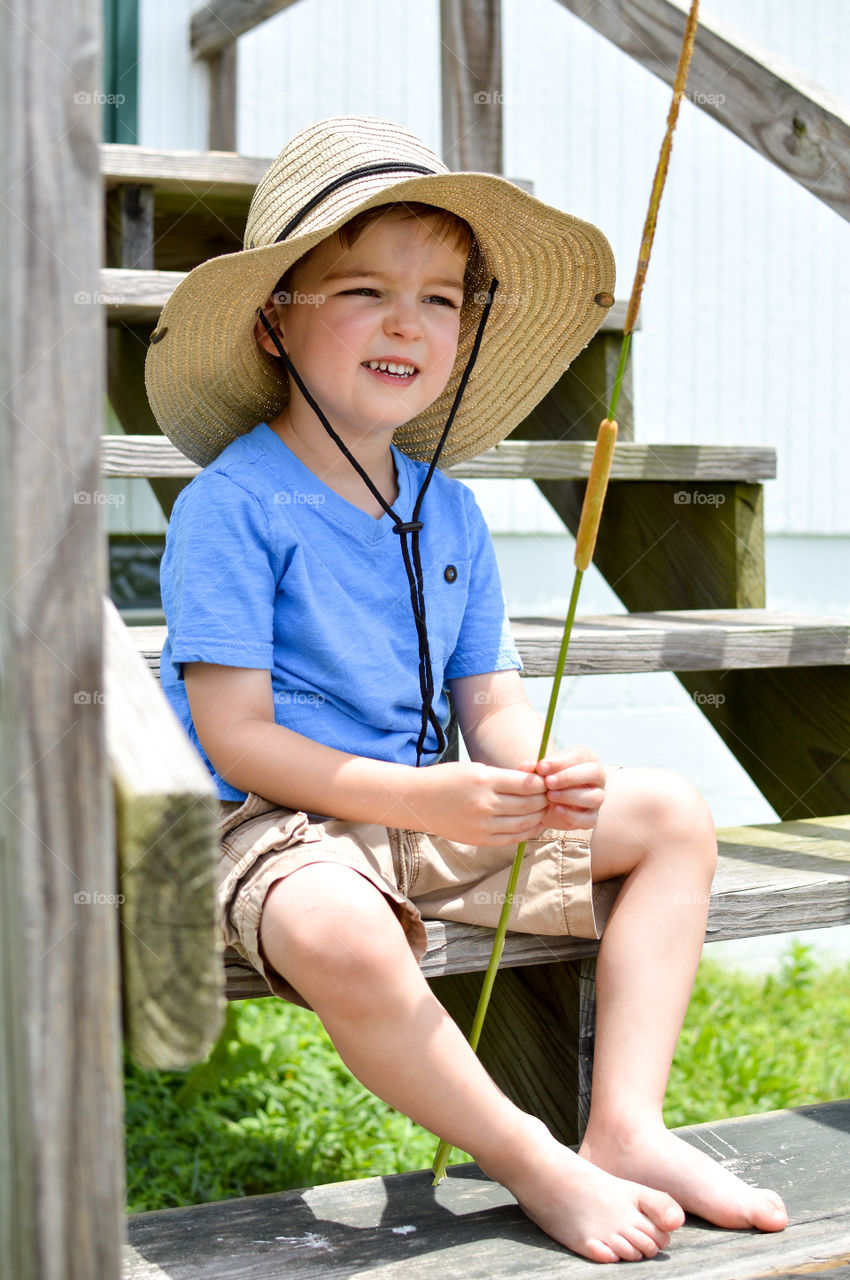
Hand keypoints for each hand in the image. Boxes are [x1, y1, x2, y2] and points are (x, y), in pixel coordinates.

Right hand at [411, 760, 549, 845]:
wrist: (418, 800)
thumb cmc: (448, 779)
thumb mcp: (476, 769)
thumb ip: (505, 777)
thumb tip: (535, 782)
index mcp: (485, 780)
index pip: (527, 784)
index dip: (543, 784)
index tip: (547, 781)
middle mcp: (485, 804)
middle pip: (529, 804)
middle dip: (545, 800)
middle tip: (552, 795)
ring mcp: (482, 825)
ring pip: (523, 823)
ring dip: (539, 817)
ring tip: (545, 809)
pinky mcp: (479, 840)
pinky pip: (511, 839)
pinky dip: (527, 833)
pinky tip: (534, 825)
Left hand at [517, 745, 605, 831]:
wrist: (547, 803)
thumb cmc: (546, 779)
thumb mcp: (540, 771)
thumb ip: (533, 768)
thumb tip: (524, 767)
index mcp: (586, 758)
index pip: (581, 755)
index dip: (561, 761)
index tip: (541, 767)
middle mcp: (597, 776)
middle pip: (594, 772)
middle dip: (569, 777)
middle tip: (548, 782)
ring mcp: (597, 797)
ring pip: (595, 796)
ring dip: (570, 796)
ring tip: (549, 796)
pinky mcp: (592, 817)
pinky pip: (589, 819)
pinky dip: (572, 815)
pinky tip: (555, 810)